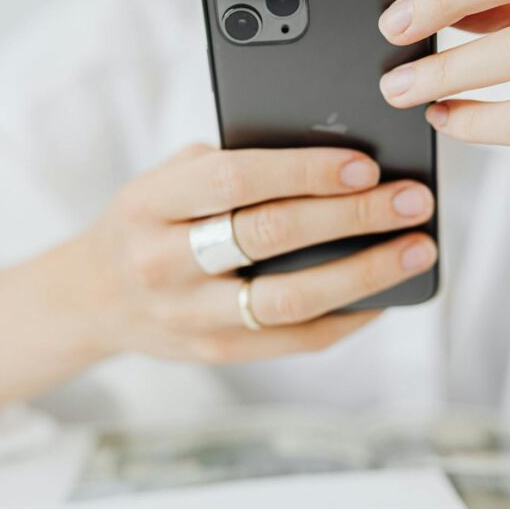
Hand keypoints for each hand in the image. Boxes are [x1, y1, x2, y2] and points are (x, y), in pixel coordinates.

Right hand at [88, 144, 435, 361]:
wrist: (94, 297)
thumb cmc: (150, 220)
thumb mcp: (166, 179)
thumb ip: (229, 165)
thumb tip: (332, 156)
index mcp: (149, 204)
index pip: (233, 179)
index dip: (302, 171)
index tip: (364, 163)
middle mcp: (162, 262)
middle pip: (268, 236)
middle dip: (352, 216)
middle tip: (412, 201)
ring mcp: (188, 316)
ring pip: (288, 300)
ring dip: (363, 274)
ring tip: (416, 250)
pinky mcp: (216, 352)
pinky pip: (294, 341)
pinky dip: (346, 318)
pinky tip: (384, 295)